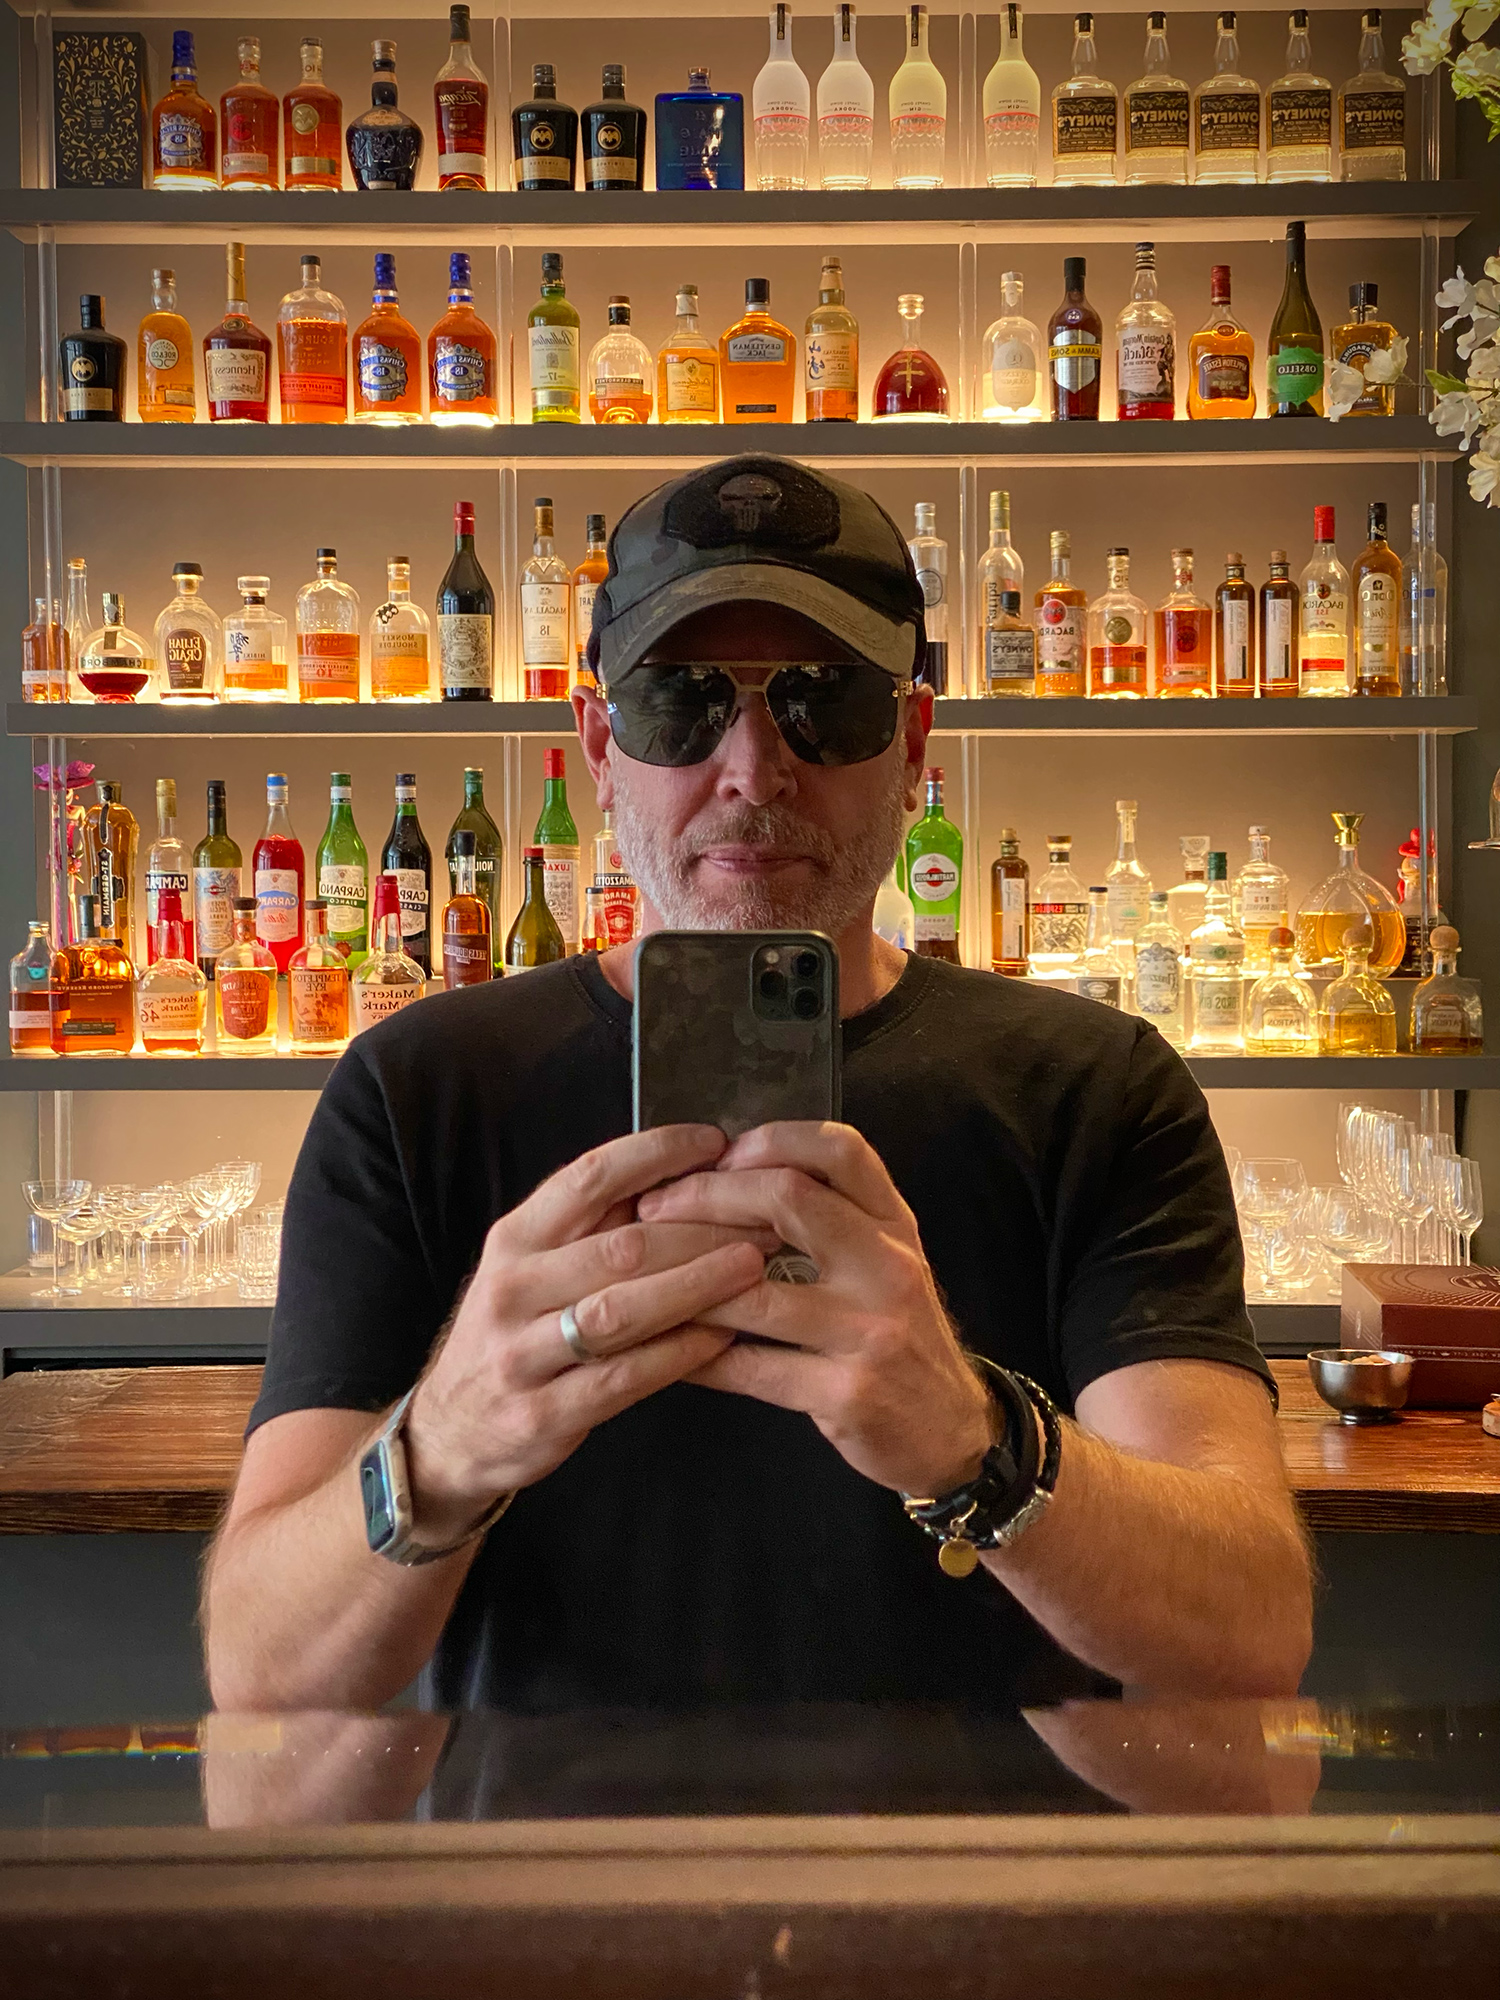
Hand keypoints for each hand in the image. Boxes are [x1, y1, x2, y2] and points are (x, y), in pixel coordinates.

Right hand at [404, 1125, 769, 1541]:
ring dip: (697, 1285)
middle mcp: (513, 1288)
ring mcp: (522, 1353)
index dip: (656, 1154)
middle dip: (701, 1228)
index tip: (715, 1142)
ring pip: (622, 1310)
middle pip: (621, 1245)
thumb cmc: (518, 1332)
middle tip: (763, 1218)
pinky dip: (679, 1352)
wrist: (452, 1431)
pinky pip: (624, 1377)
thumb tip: (689, 1174)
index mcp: (515, 1238)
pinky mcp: (542, 1413)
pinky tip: (724, 1336)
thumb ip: (598, 1227)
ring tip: (755, 1267)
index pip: (589, 1178)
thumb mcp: (535, 1267)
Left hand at [635, 1122, 994, 1497]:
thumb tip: (732, 1176)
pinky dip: (696, 1356)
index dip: (770, 1139)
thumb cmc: (899, 1337)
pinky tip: (663, 1348)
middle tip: (654, 1210)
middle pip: (788, 1199)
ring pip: (754, 1290)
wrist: (952, 1431)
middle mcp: (888, 1265)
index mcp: (894, 1224)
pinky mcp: (846, 1393)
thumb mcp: (885, 1264)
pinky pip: (750, 1368)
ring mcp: (870, 1331)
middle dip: (707, 1197)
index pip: (840, 1149)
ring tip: (641, 1278)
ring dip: (685, 1281)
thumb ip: (832, 1218)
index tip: (717, 1155)